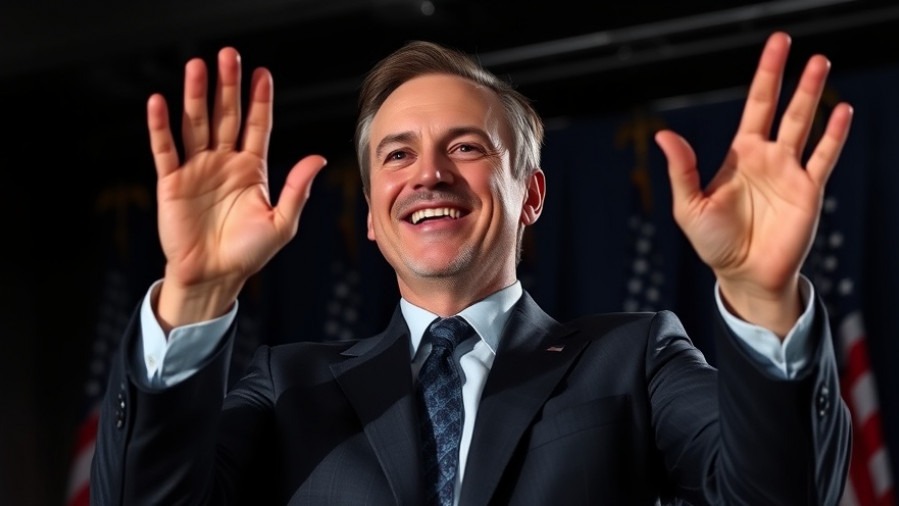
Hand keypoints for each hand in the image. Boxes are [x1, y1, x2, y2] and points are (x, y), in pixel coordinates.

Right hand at [147, 47, 326, 327]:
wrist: (215, 277)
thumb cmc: (249, 253)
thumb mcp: (281, 222)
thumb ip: (297, 189)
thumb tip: (318, 158)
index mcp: (252, 169)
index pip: (256, 126)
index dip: (259, 101)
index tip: (263, 74)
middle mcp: (224, 162)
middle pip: (226, 116)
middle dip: (228, 86)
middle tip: (229, 56)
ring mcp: (198, 169)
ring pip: (196, 124)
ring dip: (195, 96)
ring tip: (196, 67)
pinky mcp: (172, 182)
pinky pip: (166, 149)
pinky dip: (161, 127)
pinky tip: (160, 103)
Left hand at [655, 32, 852, 333]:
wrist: (743, 274)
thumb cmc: (714, 243)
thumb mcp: (689, 205)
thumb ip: (682, 169)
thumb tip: (663, 135)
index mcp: (740, 155)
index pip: (755, 105)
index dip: (765, 75)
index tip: (775, 46)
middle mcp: (768, 157)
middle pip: (782, 107)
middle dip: (788, 76)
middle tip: (791, 43)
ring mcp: (790, 172)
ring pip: (804, 125)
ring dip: (812, 95)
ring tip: (820, 64)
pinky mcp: (808, 191)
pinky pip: (823, 158)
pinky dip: (833, 135)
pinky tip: (840, 111)